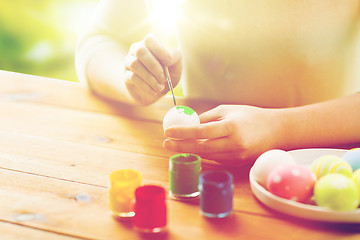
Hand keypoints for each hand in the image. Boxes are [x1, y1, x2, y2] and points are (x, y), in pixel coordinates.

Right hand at [124, 34, 181, 104]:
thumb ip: (175, 57)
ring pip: (135, 64)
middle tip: (164, 78)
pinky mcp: (126, 76)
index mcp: (149, 45)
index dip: (160, 50)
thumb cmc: (166, 76)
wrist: (155, 92)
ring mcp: (129, 62)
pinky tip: (154, 91)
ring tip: (160, 87)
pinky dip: (146, 86)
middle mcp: (137, 50)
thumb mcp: (175, 67)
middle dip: (154, 65)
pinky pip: (133, 77)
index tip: (170, 62)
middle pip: (140, 51)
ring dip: (150, 78)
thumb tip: (169, 57)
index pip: (150, 40)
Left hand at [163, 105, 285, 165]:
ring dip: (190, 151)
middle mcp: (234, 144)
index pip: (201, 132)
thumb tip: (189, 124)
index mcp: (231, 127)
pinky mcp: (237, 163)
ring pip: (207, 156)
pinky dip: (203, 154)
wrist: (277, 131)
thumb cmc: (251, 116)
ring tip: (175, 145)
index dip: (183, 133)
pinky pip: (215, 159)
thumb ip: (208, 118)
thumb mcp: (229, 110)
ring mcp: (236, 156)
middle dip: (181, 146)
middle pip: (201, 148)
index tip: (167, 131)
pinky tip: (193, 149)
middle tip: (166, 142)